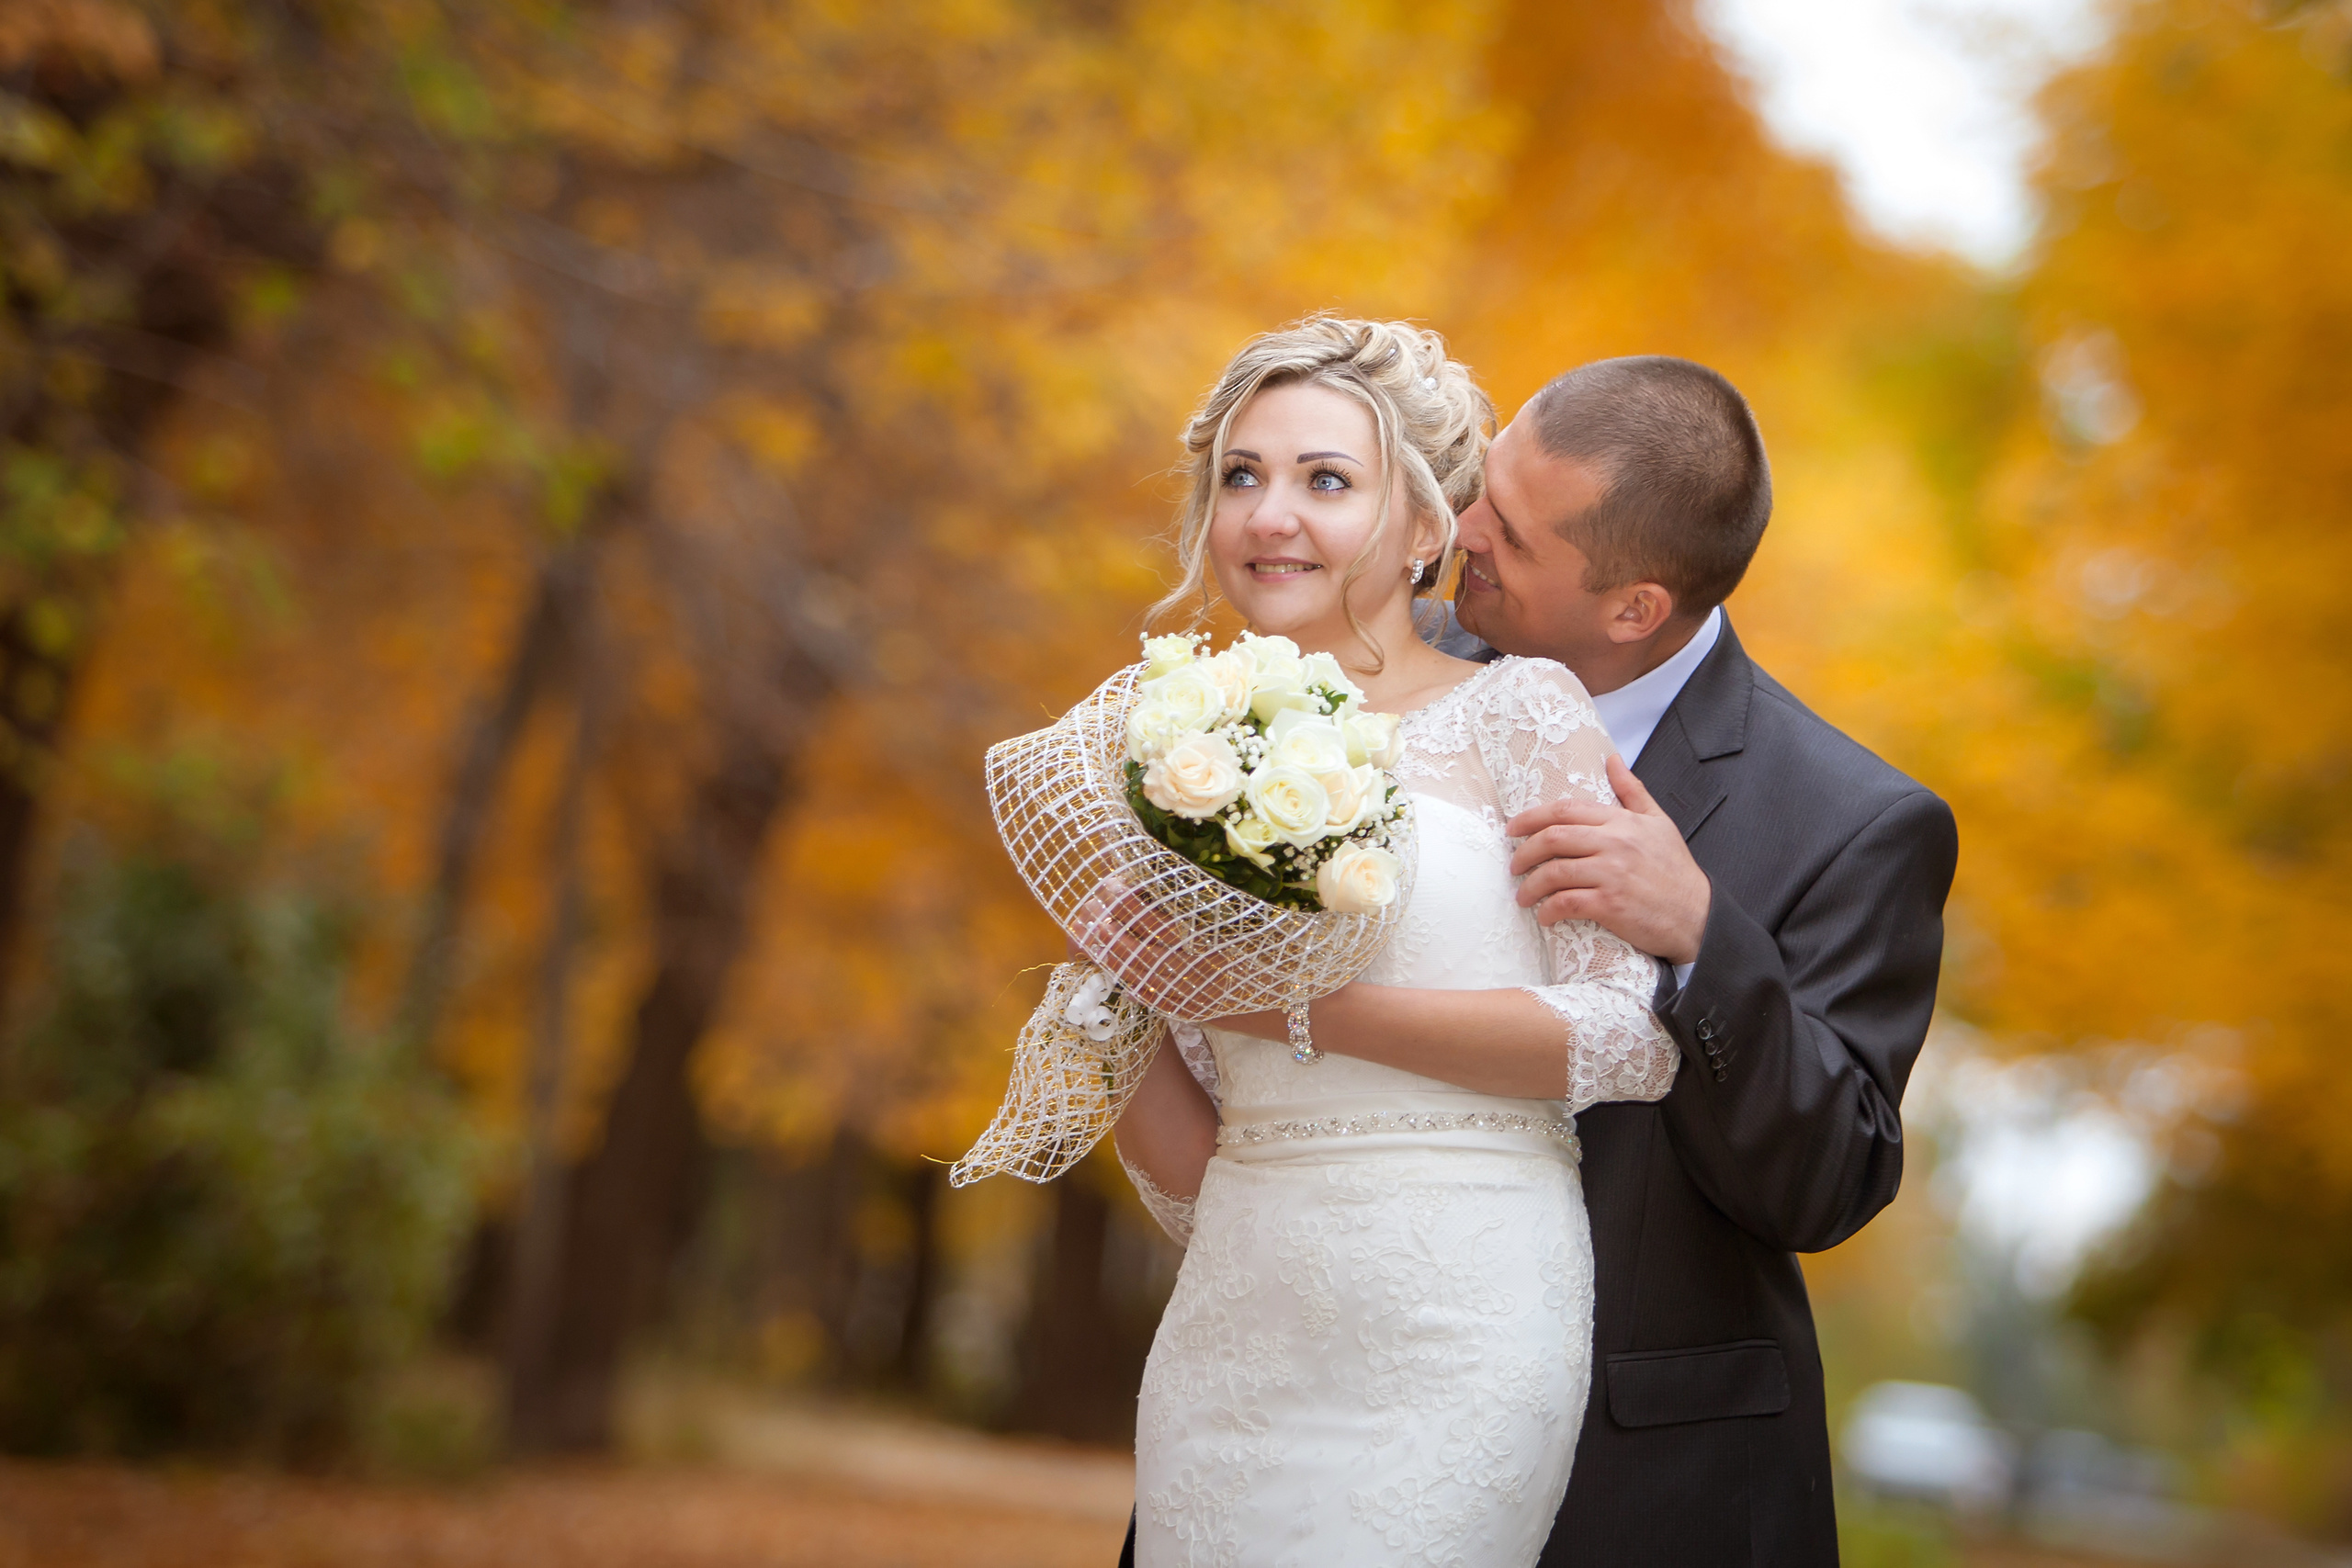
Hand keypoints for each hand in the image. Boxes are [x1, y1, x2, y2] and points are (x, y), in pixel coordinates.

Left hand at [1505, 756, 1709, 964]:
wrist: (1698, 915)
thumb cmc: (1675, 870)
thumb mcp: (1658, 822)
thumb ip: (1632, 791)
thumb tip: (1612, 760)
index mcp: (1621, 821)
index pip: (1565, 810)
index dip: (1531, 818)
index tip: (1512, 829)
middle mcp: (1615, 843)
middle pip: (1553, 838)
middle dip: (1524, 852)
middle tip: (1513, 865)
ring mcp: (1612, 874)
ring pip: (1554, 872)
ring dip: (1531, 886)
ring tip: (1523, 896)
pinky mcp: (1611, 904)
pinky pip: (1567, 902)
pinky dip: (1549, 910)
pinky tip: (1544, 916)